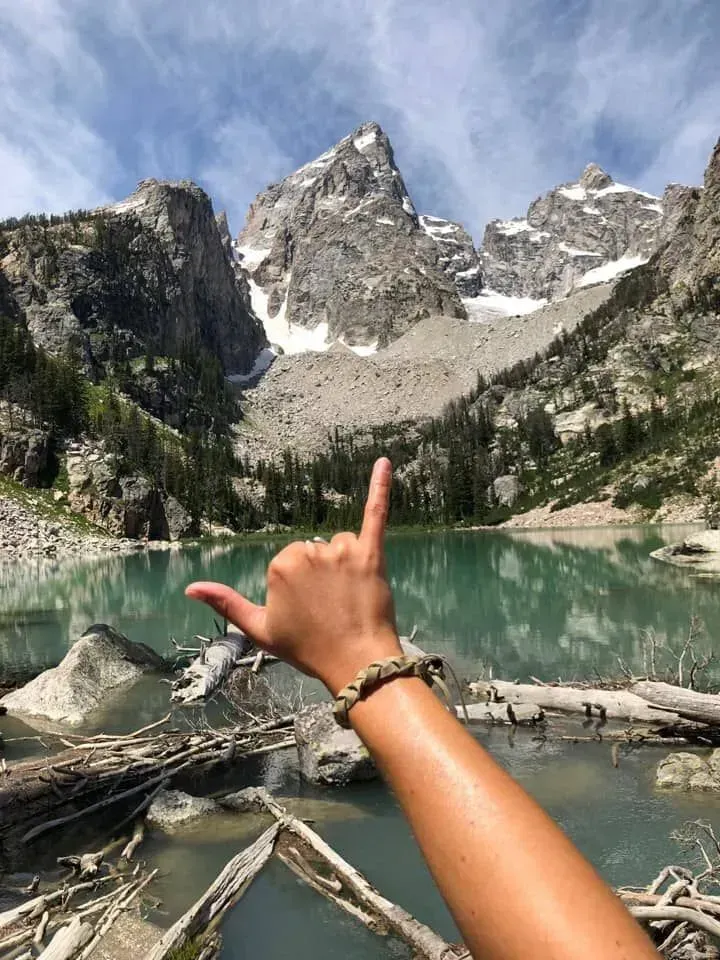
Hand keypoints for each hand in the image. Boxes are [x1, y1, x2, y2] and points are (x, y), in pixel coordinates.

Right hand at [185, 458, 401, 693]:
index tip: (307, 613)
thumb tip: (189, 588)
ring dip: (345, 566)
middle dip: (323, 578)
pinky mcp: (371, 553)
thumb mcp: (259, 629)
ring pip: (341, 545)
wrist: (355, 663)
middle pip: (315, 552)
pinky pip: (375, 513)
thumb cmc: (307, 649)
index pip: (289, 563)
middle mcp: (309, 551)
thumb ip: (226, 603)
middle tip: (331, 611)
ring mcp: (342, 551)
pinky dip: (381, 486)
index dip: (299, 591)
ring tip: (349, 600)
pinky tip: (383, 461)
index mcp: (280, 565)